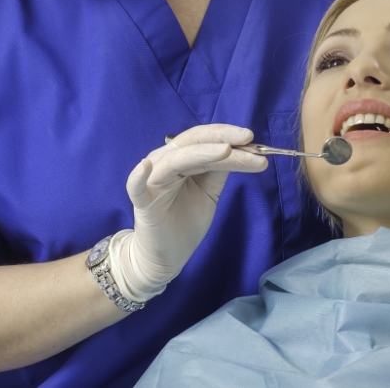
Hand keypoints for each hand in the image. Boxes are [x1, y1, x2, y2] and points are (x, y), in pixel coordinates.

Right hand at [110, 124, 266, 300]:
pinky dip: (138, 176)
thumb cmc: (186, 219)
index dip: (228, 135)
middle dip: (222, 138)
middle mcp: (164, 162)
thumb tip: (244, 149)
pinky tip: (146, 166)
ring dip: (203, 153)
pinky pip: (136, 187)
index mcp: (180, 157)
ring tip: (227, 150)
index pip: (205, 140)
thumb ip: (220, 170)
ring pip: (176, 160)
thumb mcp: (210, 191)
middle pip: (192, 142)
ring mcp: (152, 181)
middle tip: (248, 138)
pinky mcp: (142, 202)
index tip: (253, 139)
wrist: (167, 255)